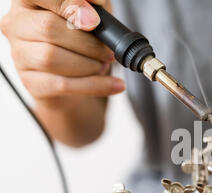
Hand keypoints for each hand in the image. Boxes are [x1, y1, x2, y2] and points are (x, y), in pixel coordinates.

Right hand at [0, 0, 124, 100]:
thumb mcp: (94, 14)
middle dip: (87, 43)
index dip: (69, 6)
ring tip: (103, 65)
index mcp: (30, 1)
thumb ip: (96, 6)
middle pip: (48, 28)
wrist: (77, 74)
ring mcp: (21, 55)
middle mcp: (18, 24)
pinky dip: (95, 85)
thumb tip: (95, 3)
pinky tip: (113, 85)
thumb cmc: (82, 37)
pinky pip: (62, 85)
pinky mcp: (31, 82)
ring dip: (89, 65)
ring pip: (51, 58)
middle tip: (107, 51)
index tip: (94, 21)